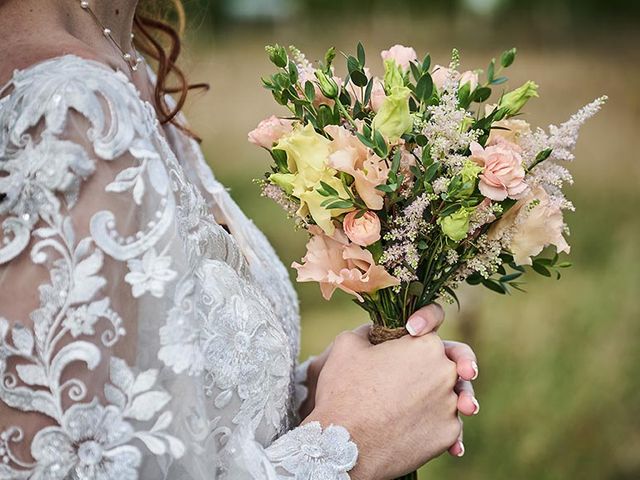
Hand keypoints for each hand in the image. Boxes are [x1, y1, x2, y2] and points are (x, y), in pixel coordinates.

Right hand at [301, 306, 479, 457]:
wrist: (343, 445)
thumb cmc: (343, 390)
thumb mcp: (348, 344)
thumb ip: (369, 330)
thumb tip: (374, 332)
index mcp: (426, 345)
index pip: (429, 330)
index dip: (415, 332)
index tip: (403, 342)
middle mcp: (446, 373)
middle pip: (442, 363)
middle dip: (426, 368)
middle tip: (405, 379)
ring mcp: (450, 406)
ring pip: (447, 395)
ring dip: (431, 398)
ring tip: (406, 407)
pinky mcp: (448, 434)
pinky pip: (447, 424)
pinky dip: (432, 425)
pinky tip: (411, 428)